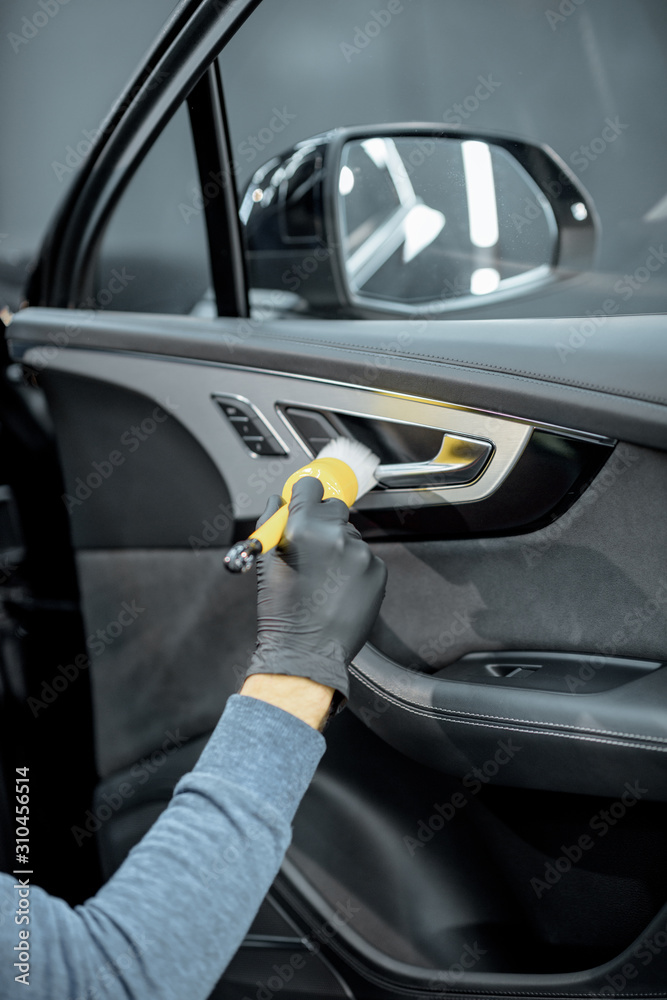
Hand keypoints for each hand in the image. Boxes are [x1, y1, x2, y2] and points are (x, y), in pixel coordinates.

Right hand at [244, 476, 386, 702]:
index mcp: (304, 529)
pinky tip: (339, 588)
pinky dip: (354, 566)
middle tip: (311, 547)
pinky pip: (365, 556)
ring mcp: (361, 554)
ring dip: (338, 545)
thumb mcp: (266, 564)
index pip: (310, 487)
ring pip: (349, 534)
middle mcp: (336, 536)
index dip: (304, 495)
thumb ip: (273, 524)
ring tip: (324, 577)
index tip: (304, 503)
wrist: (308, 654)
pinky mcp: (378, 571)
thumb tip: (278, 501)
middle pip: (334, 506)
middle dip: (322, 520)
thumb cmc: (283, 614)